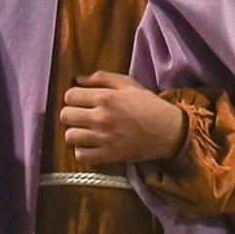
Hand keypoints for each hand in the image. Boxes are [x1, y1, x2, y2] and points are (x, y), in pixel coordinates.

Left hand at [59, 72, 187, 165]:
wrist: (169, 130)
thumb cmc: (149, 105)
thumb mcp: (129, 84)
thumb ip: (102, 78)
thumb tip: (78, 79)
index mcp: (105, 97)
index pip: (70, 96)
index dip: (73, 97)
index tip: (81, 101)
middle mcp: (101, 117)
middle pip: (65, 116)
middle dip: (72, 114)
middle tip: (83, 116)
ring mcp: (103, 138)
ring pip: (70, 136)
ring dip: (76, 133)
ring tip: (86, 132)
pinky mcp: (108, 155)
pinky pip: (81, 155)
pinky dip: (83, 151)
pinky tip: (91, 146)